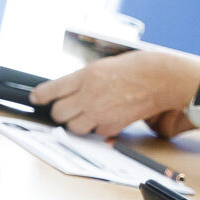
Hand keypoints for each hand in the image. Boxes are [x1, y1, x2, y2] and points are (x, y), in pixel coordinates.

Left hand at [30, 50, 199, 137]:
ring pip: (73, 127)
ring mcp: (100, 112)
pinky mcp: (112, 126)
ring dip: (77, 123)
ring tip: (87, 115)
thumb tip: (72, 90)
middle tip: (68, 109)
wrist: (163, 79)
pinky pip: (96, 133)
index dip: (41, 95)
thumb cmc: (139, 67)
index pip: (52, 89)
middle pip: (59, 113)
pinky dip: (99, 128)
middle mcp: (89, 95)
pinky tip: (108, 118)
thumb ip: (86, 79)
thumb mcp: (105, 66)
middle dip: (61, 112)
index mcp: (86, 76)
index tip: (36, 98)